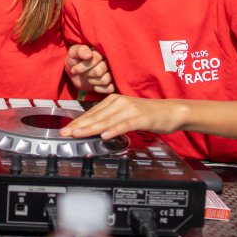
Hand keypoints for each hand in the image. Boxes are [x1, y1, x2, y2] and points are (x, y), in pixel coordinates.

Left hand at [58, 94, 184, 139]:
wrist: (171, 111)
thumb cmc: (148, 114)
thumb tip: (93, 127)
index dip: (77, 122)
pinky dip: (113, 130)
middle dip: (79, 125)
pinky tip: (104, 135)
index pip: (91, 113)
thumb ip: (110, 118)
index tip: (66, 129)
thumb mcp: (124, 114)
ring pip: (106, 120)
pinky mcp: (141, 117)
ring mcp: (130, 109)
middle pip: (95, 116)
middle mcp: (119, 102)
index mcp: (113, 100)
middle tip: (65, 133)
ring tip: (78, 134)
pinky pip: (124, 125)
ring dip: (91, 128)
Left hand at [66, 44, 114, 93]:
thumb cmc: (75, 61)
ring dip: (93, 81)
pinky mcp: (113, 82)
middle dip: (87, 73)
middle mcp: (110, 60)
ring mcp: (113, 72)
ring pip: (105, 80)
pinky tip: (94, 85)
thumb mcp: (73, 53)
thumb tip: (89, 54)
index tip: (74, 69)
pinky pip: (110, 88)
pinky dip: (99, 89)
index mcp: (101, 51)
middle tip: (84, 73)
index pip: (95, 58)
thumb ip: (79, 50)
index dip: (84, 66)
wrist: (76, 73)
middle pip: (99, 71)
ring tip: (89, 78)